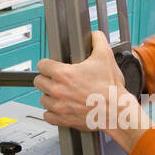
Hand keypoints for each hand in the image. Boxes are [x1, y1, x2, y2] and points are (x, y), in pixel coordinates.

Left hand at [35, 31, 150, 150]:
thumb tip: (95, 35)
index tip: (51, 66)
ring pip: (42, 99)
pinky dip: (52, 113)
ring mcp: (59, 106)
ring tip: (59, 94)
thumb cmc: (110, 88)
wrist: (116, 110)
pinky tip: (59, 108)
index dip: (47, 64)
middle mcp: (58, 90)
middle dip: (46, 79)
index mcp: (63, 74)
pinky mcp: (63, 120)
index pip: (41, 65)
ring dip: (49, 96)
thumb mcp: (106, 56)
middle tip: (55, 80)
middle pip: (38, 82)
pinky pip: (48, 116)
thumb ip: (98, 41)